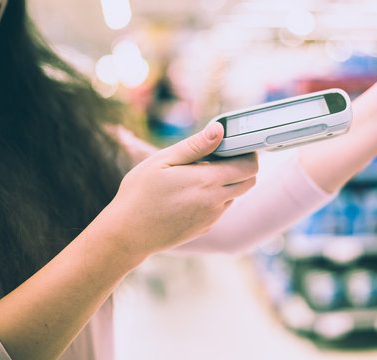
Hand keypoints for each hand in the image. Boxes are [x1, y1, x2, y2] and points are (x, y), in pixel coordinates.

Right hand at [101, 122, 257, 260]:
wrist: (127, 234)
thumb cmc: (139, 194)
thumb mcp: (163, 161)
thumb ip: (195, 146)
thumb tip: (219, 130)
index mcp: (208, 182)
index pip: (249, 167)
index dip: (248, 153)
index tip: (234, 145)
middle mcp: (215, 202)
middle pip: (248, 182)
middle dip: (242, 167)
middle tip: (219, 157)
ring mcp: (211, 218)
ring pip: (233, 195)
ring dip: (226, 183)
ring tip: (197, 175)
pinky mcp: (204, 228)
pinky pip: (219, 209)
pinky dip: (213, 198)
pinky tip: (189, 194)